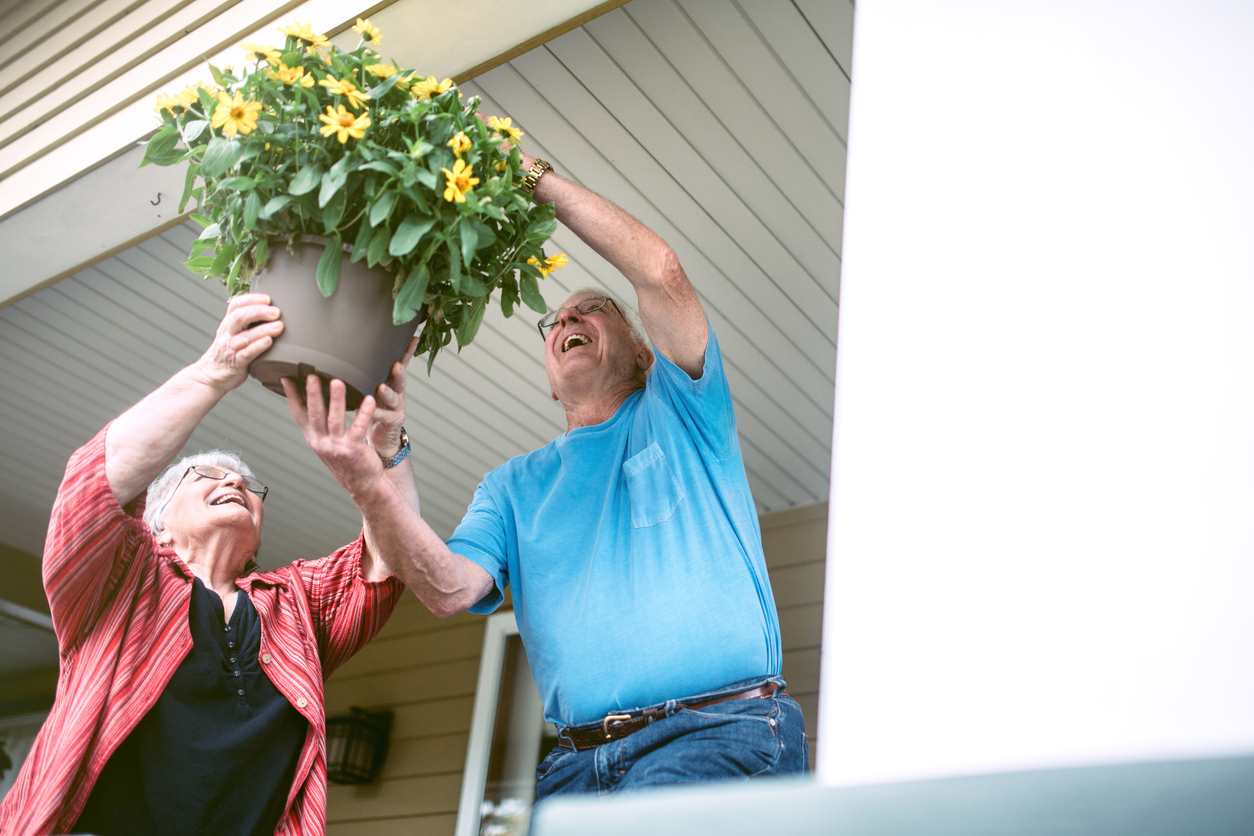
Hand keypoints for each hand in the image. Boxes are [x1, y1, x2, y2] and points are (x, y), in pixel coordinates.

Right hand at [192, 293, 282, 391]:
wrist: (211, 375)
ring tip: (279, 326)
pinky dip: (258, 347)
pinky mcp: (236, 363)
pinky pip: (246, 354)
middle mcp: (228, 333)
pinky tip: (269, 342)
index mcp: (229, 323)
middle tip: (276, 312)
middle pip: (238, 317)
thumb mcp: (234, 333)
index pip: (236, 305)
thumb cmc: (229, 351)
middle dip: (258, 312)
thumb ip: (248, 322)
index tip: (268, 299)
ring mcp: (231, 348)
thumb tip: (273, 310)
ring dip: (263, 329)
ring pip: (245, 336)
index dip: (251, 299)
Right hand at [283, 373, 381, 500]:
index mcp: (314, 439)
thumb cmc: (348, 460)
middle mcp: (322, 443)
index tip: (286, 378)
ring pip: (334, 420)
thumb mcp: (328, 443)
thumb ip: (322, 425)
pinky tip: (369, 399)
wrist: (364, 484)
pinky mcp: (354, 449)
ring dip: (336, 399)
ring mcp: (337, 447)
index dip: (292, 397)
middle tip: (311, 375)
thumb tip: (317, 399)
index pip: (299, 414)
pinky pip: (359, 428)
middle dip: (312, 394)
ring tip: (337, 382)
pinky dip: (364, 413)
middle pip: (314, 414)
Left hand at [369, 337, 417, 455]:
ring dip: (388, 393)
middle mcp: (398, 391)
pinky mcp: (395, 420)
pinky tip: (370, 411)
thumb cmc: (372, 407)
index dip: (407, 351)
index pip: (401, 362)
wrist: (381, 435)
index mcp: (392, 380)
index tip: (413, 339)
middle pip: (401, 379)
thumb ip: (364, 375)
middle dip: (400, 372)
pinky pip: (386, 416)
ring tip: (381, 388)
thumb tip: (346, 354)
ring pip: (395, 397)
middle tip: (396, 365)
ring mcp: (398, 406)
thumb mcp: (369, 388)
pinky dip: (377, 413)